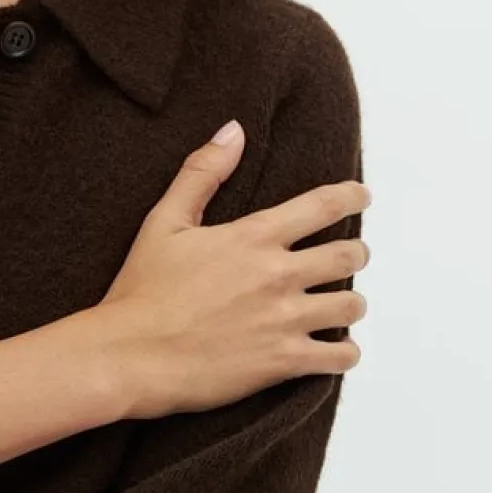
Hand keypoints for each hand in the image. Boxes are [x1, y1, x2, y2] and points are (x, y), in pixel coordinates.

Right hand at [93, 120, 370, 419]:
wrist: (132, 355)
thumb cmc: (143, 290)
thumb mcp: (164, 221)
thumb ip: (202, 173)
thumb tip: (233, 131)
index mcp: (253, 237)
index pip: (321, 206)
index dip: (350, 197)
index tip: (361, 195)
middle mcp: (278, 275)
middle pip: (348, 256)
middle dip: (354, 252)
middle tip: (348, 256)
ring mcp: (285, 320)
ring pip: (351, 306)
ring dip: (349, 303)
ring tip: (338, 304)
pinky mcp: (285, 361)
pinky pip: (342, 356)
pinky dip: (344, 351)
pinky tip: (334, 348)